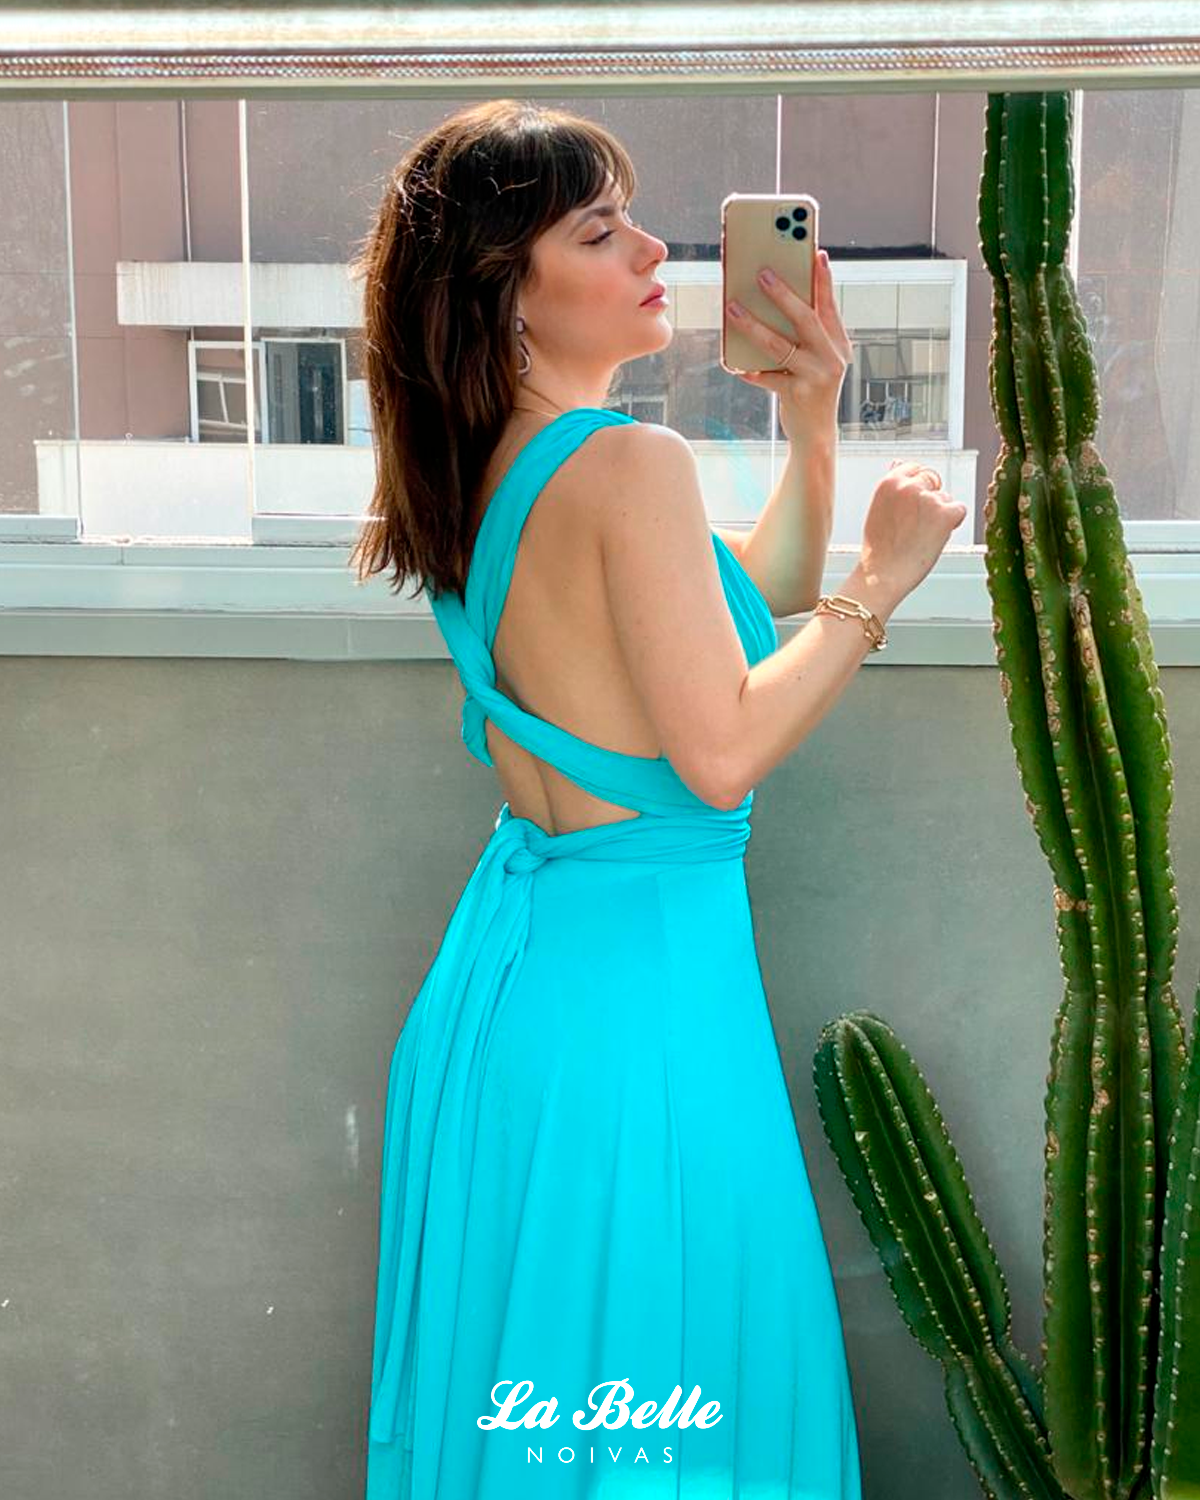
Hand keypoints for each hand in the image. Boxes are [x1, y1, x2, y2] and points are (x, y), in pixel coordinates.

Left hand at [726, 249, 851, 444]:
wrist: (816, 434)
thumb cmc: (811, 389)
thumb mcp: (818, 360)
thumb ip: (807, 335)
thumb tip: (778, 302)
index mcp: (838, 343)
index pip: (829, 305)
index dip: (823, 279)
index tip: (816, 253)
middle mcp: (832, 357)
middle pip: (805, 319)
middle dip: (783, 294)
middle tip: (762, 274)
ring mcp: (817, 376)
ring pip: (780, 345)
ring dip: (754, 325)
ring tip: (733, 309)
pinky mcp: (798, 394)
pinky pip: (768, 377)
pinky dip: (751, 371)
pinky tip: (736, 365)